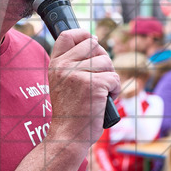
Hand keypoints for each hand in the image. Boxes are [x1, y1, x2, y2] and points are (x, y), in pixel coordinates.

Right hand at [47, 29, 119, 145]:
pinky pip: (115, 78)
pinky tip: (105, 100)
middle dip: (102, 59)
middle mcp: (64, 66)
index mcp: (55, 65)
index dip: (83, 34)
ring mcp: (78, 74)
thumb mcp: (62, 83)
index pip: (67, 35)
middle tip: (99, 77)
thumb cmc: (71, 112)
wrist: (68, 136)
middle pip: (93, 44)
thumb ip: (72, 64)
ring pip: (107, 62)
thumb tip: (95, 41)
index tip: (93, 41)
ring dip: (110, 77)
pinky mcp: (93, 84)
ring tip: (101, 93)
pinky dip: (115, 90)